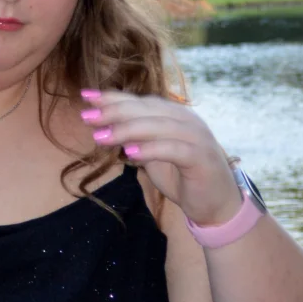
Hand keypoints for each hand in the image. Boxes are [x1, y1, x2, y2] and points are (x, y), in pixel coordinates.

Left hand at [80, 89, 242, 226]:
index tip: (86, 96)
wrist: (216, 205)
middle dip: (114, 111)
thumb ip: (134, 140)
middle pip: (147, 110)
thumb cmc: (182, 177)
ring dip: (127, 130)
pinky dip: (151, 149)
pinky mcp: (202, 157)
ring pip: (158, 126)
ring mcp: (197, 137)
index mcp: (175, 115)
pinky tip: (130, 153)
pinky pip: (174, 149)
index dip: (113, 98)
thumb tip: (104, 127)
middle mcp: (187, 120)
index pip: (141, 101)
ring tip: (101, 137)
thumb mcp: (152, 156)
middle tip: (87, 116)